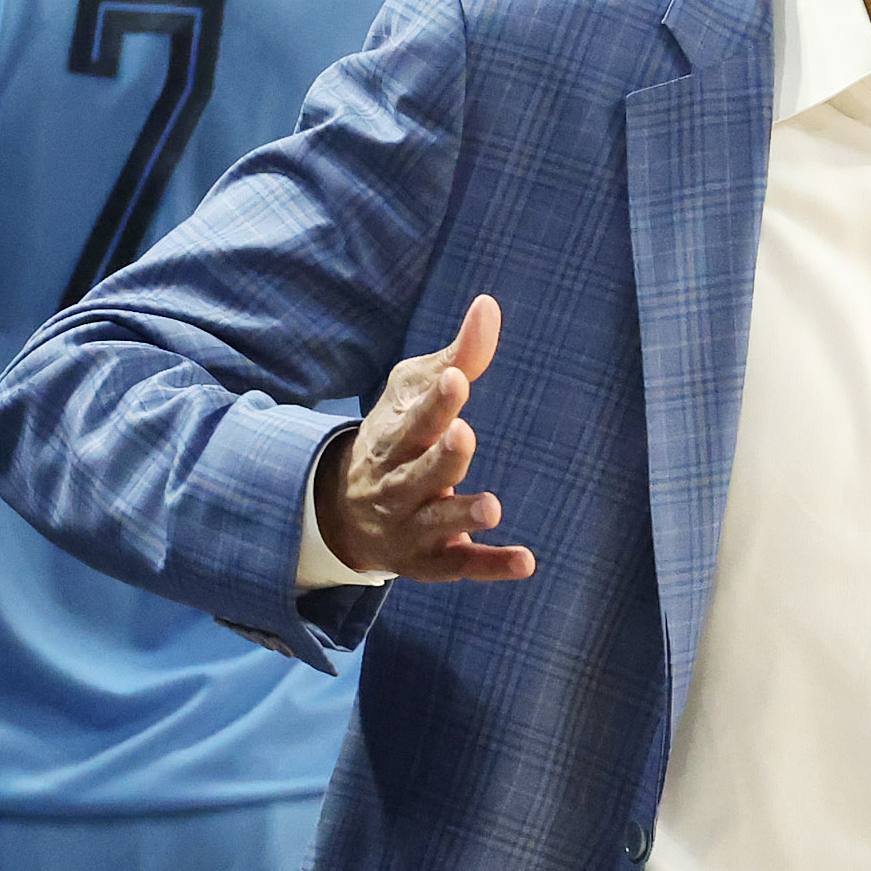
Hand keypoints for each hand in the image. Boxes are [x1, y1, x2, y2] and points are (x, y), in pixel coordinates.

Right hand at [313, 296, 537, 583]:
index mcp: (395, 439)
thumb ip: (459, 356)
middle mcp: (398, 485)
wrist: (344, 513)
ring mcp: (414, 526)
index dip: (434, 402)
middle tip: (463, 433)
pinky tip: (526, 562)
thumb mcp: (414, 393)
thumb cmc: (396, 437)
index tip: (456, 379)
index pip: (414, 419)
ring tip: (490, 506)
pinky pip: (463, 566)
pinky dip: (492, 565)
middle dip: (441, 456)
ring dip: (461, 515)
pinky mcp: (435, 561)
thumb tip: (489, 304)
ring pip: (437, 522)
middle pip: (419, 472)